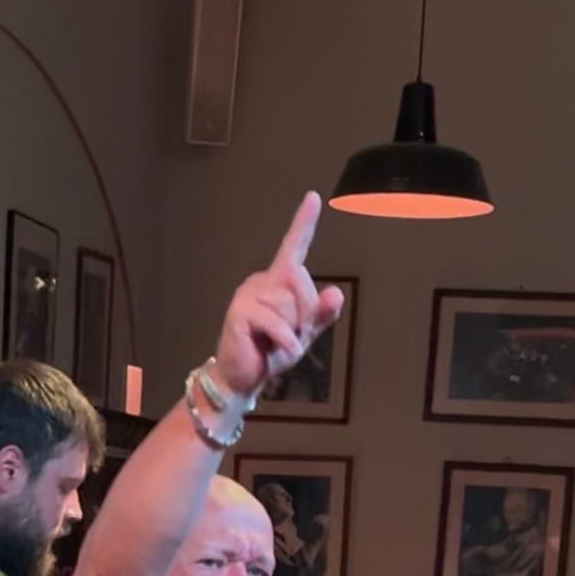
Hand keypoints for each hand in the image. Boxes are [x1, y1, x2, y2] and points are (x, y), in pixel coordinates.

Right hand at [212, 192, 344, 402]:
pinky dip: (284, 339)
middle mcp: (261, 281)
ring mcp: (247, 294)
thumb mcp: (303, 334)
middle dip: (305, 313)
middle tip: (291, 336)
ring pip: (288, 304)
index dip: (304, 222)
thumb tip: (335, 293)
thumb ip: (321, 314)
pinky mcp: (239, 311)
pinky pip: (274, 321)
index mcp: (278, 282)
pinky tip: (280, 350)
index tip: (313, 198)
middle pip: (300, 281)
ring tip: (276, 343)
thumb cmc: (270, 352)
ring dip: (292, 331)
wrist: (242, 377)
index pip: (294, 247)